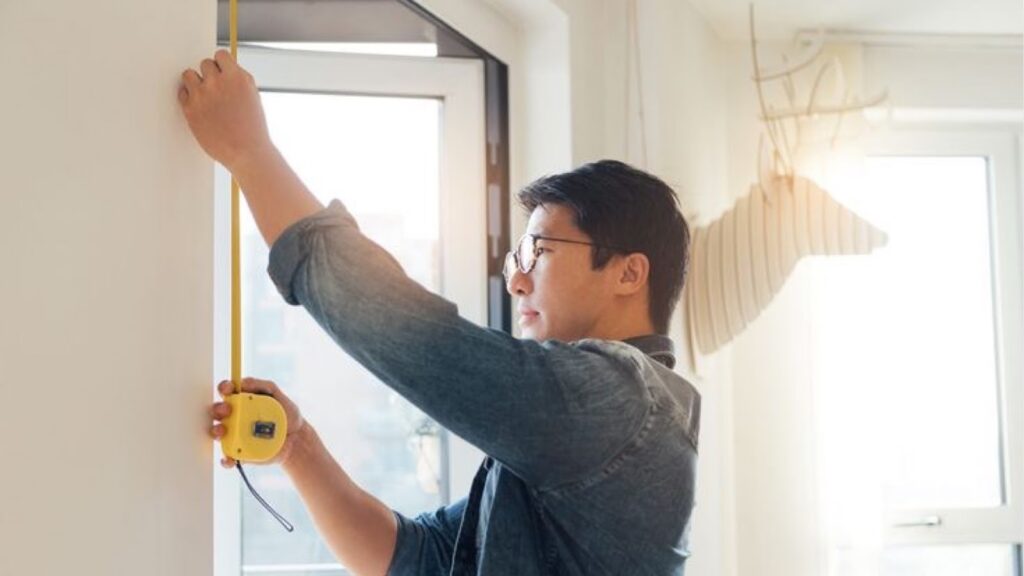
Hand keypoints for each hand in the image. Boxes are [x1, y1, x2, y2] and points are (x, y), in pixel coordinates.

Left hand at [178, 50, 272, 170]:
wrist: (247, 153)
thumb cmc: (252, 129)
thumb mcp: (253, 98)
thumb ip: (238, 81)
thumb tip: (224, 70)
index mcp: (238, 78)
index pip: (221, 55)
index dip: (221, 65)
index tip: (222, 74)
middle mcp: (219, 83)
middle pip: (204, 64)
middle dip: (209, 75)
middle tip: (216, 90)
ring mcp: (203, 95)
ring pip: (189, 74)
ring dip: (195, 82)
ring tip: (204, 96)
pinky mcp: (190, 109)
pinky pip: (182, 92)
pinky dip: (188, 97)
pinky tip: (199, 107)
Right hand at [209, 377, 306, 468]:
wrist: (297, 437)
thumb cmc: (286, 413)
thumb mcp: (276, 394)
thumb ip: (261, 385)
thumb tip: (242, 382)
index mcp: (242, 401)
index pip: (227, 392)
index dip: (224, 388)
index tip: (228, 389)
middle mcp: (235, 417)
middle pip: (218, 412)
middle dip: (218, 409)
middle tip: (227, 410)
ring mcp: (236, 435)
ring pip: (219, 433)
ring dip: (216, 431)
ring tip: (223, 431)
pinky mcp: (240, 452)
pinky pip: (229, 457)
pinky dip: (226, 459)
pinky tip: (230, 458)